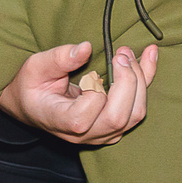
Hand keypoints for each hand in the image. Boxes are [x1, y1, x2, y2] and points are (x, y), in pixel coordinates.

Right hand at [0, 39, 158, 145]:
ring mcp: (102, 134)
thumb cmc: (32, 86)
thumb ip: (59, 58)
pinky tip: (149, 55)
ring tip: (129, 51)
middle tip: (121, 52)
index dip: (94, 91)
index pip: (85, 117)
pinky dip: (146, 80)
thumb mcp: (35, 67)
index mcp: (61, 122)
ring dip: (140, 79)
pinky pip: (139, 107)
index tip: (92, 70)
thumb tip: (85, 48)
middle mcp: (85, 135)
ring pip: (135, 114)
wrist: (34, 105)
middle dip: (127, 80)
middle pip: (118, 117)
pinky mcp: (116, 126)